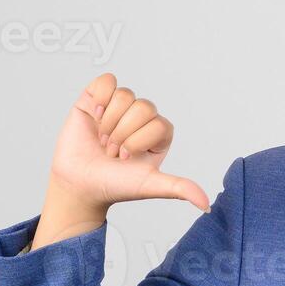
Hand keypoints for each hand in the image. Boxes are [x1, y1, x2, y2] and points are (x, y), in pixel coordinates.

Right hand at [29, 74, 210, 250]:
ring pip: (126, 95)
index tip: (125, 159)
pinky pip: (106, 81)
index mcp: (159, 134)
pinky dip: (101, 97)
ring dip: (110, 122)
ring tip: (102, 139)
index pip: (160, 124)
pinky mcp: (96, 99)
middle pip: (144, 107)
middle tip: (112, 152)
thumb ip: (179, 188)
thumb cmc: (114, 185)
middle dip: (124, 133)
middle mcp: (141, 118)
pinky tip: (94, 114)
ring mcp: (118, 108)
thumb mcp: (150, 185)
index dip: (139, 141)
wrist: (79, 184)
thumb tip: (206, 204)